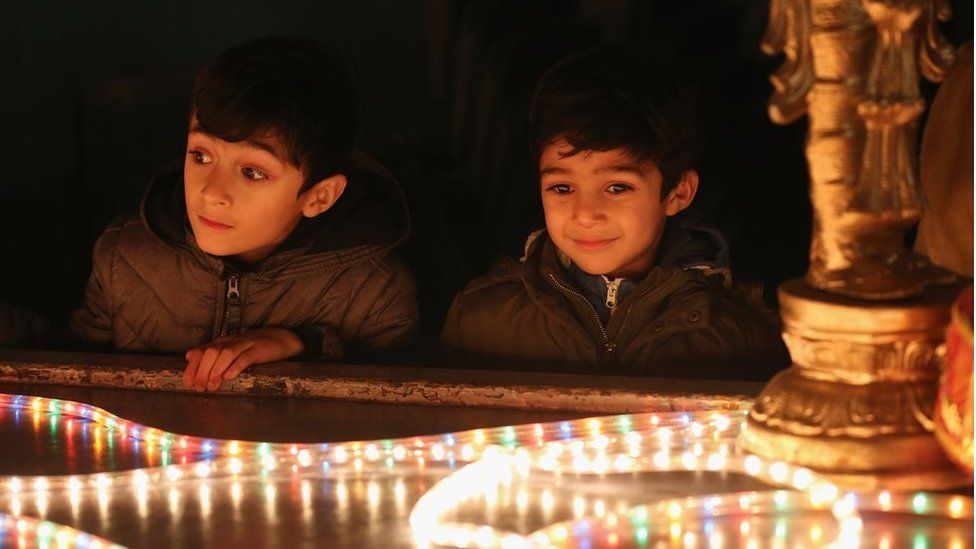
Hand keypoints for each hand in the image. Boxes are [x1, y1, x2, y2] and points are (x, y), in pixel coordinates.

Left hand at [183, 328, 303, 390]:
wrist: (279, 339)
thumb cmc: (253, 348)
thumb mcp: (230, 349)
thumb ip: (211, 354)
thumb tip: (189, 357)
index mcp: (222, 342)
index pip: (201, 351)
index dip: (192, 367)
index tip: (188, 383)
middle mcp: (230, 342)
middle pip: (211, 353)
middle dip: (202, 371)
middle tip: (199, 388)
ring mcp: (245, 345)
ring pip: (225, 354)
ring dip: (216, 371)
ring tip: (212, 386)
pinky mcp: (258, 350)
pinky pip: (244, 358)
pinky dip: (235, 367)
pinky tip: (229, 377)